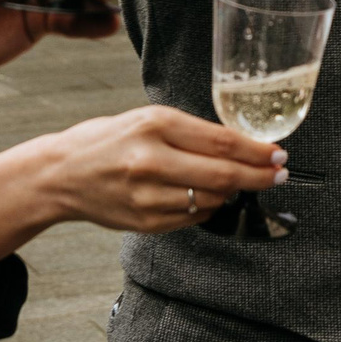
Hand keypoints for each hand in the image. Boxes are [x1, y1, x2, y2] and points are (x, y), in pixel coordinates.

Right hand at [0, 106, 287, 269]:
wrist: (61, 174)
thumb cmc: (108, 140)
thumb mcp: (147, 119)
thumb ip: (191, 132)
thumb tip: (242, 145)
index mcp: (154, 125)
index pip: (221, 141)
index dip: (257, 151)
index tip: (279, 154)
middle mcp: (151, 161)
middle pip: (223, 176)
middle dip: (259, 177)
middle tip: (279, 174)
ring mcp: (147, 196)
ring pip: (211, 201)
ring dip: (234, 194)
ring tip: (242, 183)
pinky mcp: (145, 222)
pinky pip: (193, 218)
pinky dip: (208, 208)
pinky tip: (209, 198)